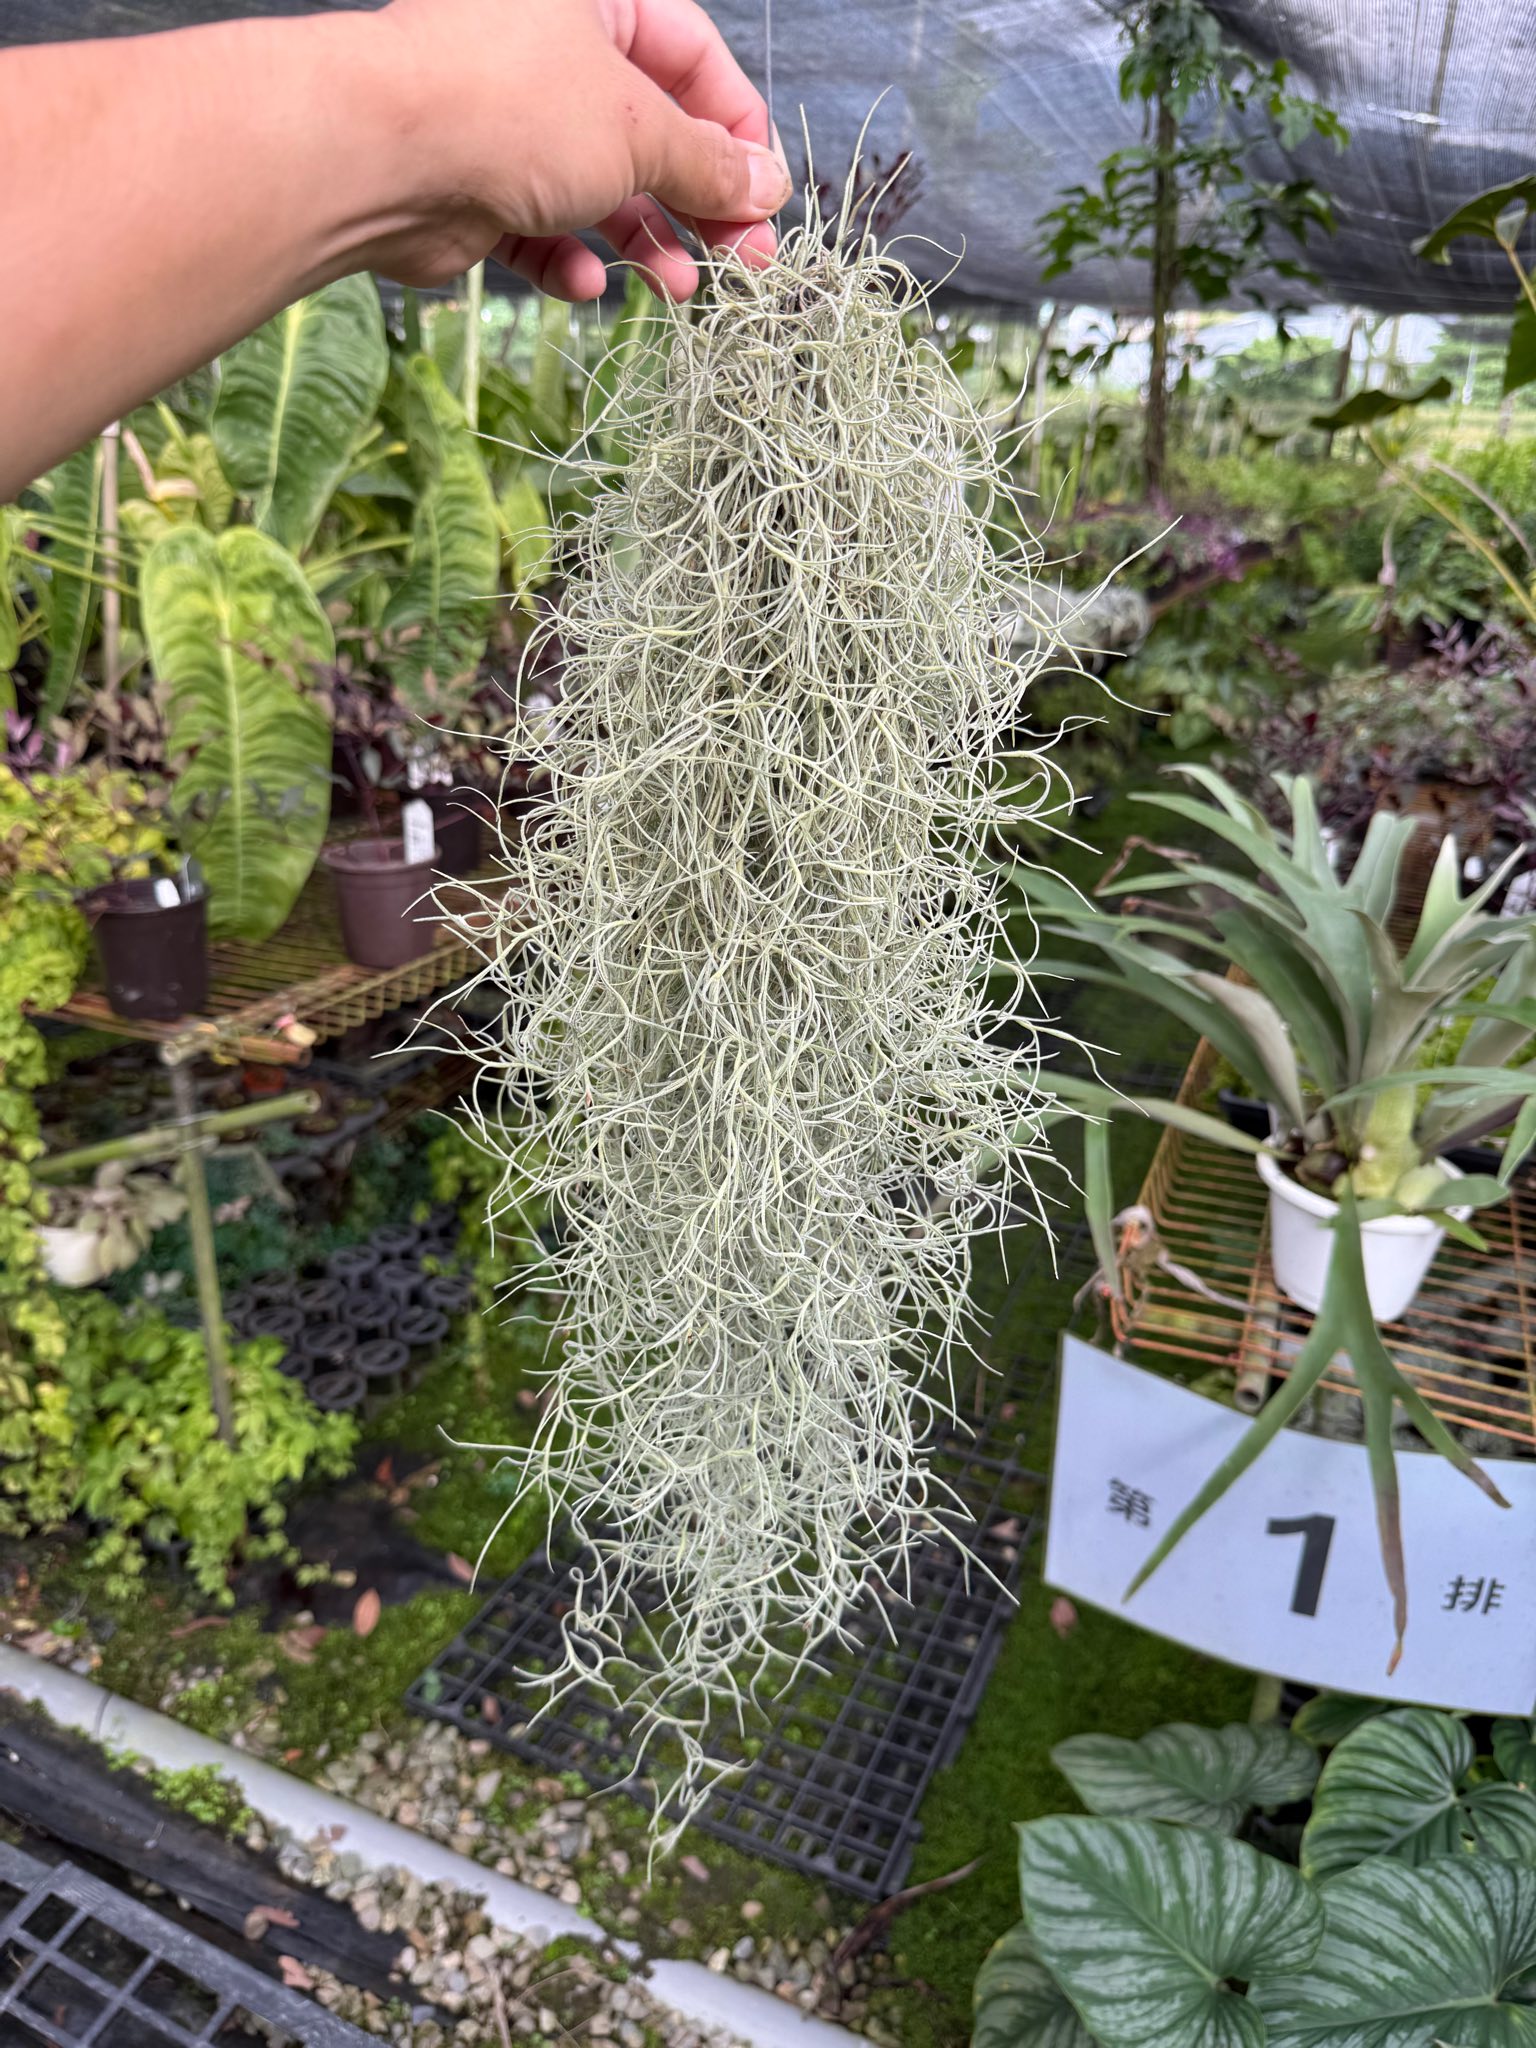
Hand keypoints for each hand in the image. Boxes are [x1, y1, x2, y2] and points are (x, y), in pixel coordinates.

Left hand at [368, 0, 789, 299]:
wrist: (379, 155)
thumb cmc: (507, 107)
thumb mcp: (637, 132)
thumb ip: (707, 164)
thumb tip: (763, 186)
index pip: (692, 56)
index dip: (737, 130)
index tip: (765, 198)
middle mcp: (547, 49)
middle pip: (649, 130)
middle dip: (697, 202)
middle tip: (744, 262)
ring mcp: (507, 118)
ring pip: (597, 185)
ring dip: (643, 243)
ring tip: (678, 288)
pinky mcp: (473, 184)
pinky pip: (538, 225)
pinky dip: (567, 257)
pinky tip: (585, 284)